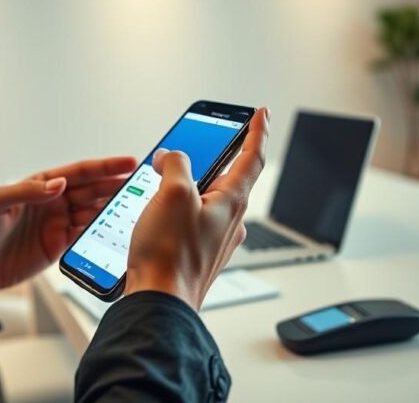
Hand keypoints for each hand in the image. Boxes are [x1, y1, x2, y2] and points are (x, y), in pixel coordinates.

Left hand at [0, 156, 136, 312]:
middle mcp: (51, 201)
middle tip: (141, 184)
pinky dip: (102, 232)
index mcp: (38, 185)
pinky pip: (85, 236)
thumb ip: (27, 191)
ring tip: (136, 206)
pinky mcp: (58, 246)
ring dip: (113, 208)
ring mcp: (56, 224)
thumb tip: (58, 184)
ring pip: (92, 212)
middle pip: (91, 190)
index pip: (77, 172)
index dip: (104, 166)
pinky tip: (117, 229)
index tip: (127, 161)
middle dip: (116, 185)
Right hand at [125, 108, 268, 309]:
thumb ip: (176, 165)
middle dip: (211, 158)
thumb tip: (172, 158)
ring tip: (163, 179)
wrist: (160, 304)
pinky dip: (177, 208)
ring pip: (207, 200)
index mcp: (232, 201)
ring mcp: (215, 239)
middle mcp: (229, 221)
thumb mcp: (172, 194)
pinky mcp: (198, 253)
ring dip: (188, 185)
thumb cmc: (169, 255)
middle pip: (227, 177)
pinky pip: (192, 220)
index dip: (257, 131)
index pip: (253, 157)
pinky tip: (157, 213)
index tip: (261, 114)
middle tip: (197, 144)